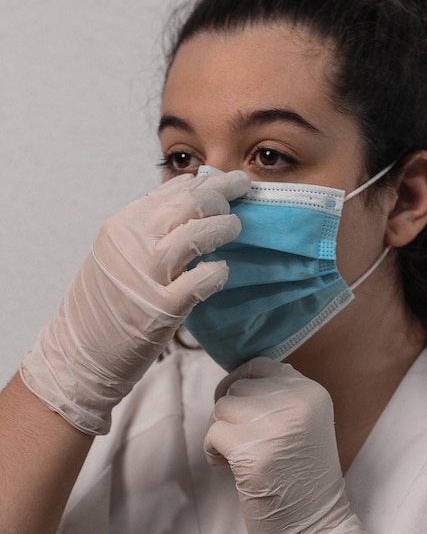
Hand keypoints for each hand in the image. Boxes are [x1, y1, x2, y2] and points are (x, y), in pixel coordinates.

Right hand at [20, 170, 249, 433]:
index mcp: (122, 224)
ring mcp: (147, 274)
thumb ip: (148, 230)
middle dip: (225, 193)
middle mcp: (133, 241)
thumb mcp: (116, 253)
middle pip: (191, 202)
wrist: (77, 352)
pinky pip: (203, 279)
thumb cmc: (102, 303)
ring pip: (198, 233)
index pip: (174, 189)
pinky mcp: (162, 308)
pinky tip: (222, 272)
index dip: (209, 181)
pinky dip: (218, 272)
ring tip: (235, 228)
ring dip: (225, 227)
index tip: (229, 181)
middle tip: (243, 195)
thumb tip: (190, 208)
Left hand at [204, 357, 378, 533]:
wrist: (316, 532)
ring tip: (238, 457)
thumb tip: (231, 380)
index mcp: (311, 392)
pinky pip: (212, 434)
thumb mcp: (303, 423)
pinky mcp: (254, 453)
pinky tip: (227, 468)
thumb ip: (275, 397)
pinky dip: (211, 451)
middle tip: (243, 443)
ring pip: (222, 407)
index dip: (238, 382)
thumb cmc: (300, 479)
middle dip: (230, 414)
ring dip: (220, 432)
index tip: (234, 407)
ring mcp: (276, 425)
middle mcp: (297, 401)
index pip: (259, 365)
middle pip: (237, 387)